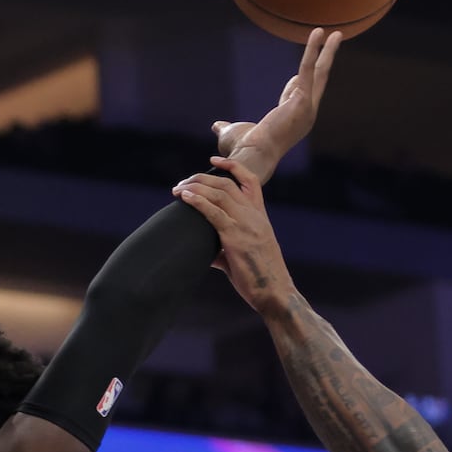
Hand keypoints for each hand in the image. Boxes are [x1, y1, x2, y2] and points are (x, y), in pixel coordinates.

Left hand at [173, 157, 294, 313]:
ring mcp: (246, 225)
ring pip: (219, 194)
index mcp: (260, 216)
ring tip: (177, 189)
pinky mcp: (235, 238)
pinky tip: (185, 198)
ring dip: (195, 187)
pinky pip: (214, 213)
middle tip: (182, 182)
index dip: (232, 167)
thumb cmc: (259, 277)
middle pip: (227, 184)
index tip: (214, 159)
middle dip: (202, 178)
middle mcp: (254, 216)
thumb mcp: (243, 255)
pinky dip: (197, 202)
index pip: (250, 181)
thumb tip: (208, 254)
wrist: (274, 293)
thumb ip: (224, 248)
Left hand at [210, 28, 343, 183]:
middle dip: (325, 61)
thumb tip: (217, 126)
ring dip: (326, 51)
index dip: (294, 84)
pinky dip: (314, 50)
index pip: (297, 95)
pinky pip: (309, 69)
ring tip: (333, 32)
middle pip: (319, 81)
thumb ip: (226, 127)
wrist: (251, 156)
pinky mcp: (303, 99)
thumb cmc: (242, 150)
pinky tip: (319, 33)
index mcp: (293, 122)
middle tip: (334, 42)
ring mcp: (308, 107)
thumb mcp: (233, 133)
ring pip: (320, 72)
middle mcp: (306, 115)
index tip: (295, 76)